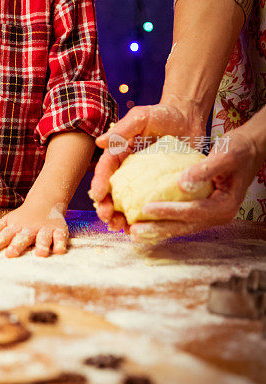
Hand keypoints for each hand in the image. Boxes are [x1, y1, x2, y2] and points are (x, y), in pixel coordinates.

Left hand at [0, 200, 68, 257]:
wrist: (45, 201)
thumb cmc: (23, 217)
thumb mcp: (8, 222)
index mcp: (16, 227)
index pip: (4, 235)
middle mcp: (30, 229)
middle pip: (23, 237)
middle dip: (17, 245)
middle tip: (10, 254)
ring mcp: (45, 229)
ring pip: (43, 237)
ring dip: (42, 244)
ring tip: (40, 254)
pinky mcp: (59, 230)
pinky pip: (61, 237)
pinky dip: (60, 243)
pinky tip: (59, 251)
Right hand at [89, 101, 204, 231]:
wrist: (188, 119)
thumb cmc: (163, 115)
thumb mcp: (141, 118)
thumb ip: (122, 129)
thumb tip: (100, 142)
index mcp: (119, 153)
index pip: (106, 170)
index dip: (100, 184)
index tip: (98, 196)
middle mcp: (128, 170)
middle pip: (112, 192)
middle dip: (106, 207)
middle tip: (107, 218)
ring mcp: (144, 182)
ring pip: (127, 203)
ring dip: (120, 218)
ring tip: (119, 228)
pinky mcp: (159, 189)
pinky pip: (149, 206)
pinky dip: (143, 219)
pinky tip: (140, 230)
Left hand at [130, 128, 263, 243]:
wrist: (248, 150)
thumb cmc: (238, 150)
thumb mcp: (224, 155)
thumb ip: (204, 170)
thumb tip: (182, 184)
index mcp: (224, 205)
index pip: (193, 211)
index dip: (169, 211)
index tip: (146, 209)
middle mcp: (217, 215)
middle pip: (184, 225)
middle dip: (158, 229)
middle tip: (134, 232)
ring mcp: (208, 215)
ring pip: (180, 226)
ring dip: (157, 230)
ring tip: (134, 233)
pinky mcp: (201, 210)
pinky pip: (180, 219)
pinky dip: (162, 221)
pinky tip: (144, 223)